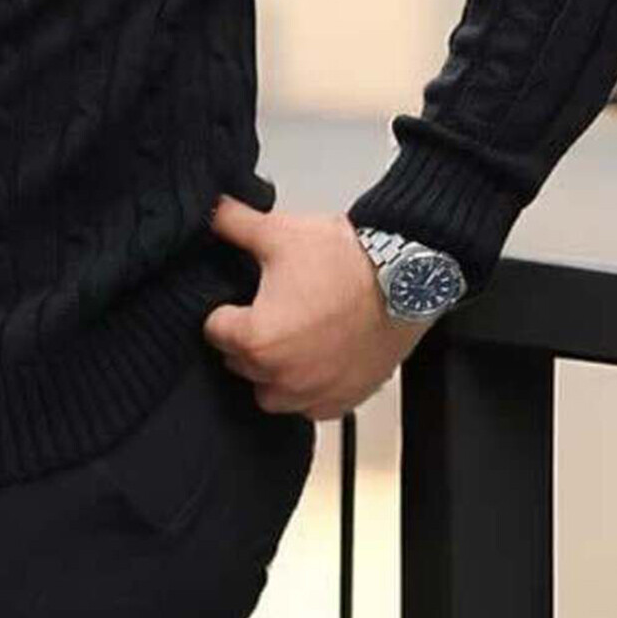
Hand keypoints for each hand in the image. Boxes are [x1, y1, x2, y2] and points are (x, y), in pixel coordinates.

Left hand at [200, 197, 435, 420]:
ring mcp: (316, 392)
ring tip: (288, 337)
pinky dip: (308, 388)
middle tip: (267, 309)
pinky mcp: (346, 399)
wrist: (406, 276)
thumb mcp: (278, 231)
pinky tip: (316, 357)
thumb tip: (210, 210)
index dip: (223, 309)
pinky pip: (311, 407)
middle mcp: (283, 376)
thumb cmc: (347, 260)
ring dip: (273, 370)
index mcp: (257, 340)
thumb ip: (232, 223)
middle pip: (240, 362)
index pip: (214, 331)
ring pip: (271, 393)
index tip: (238, 298)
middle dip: (247, 338)